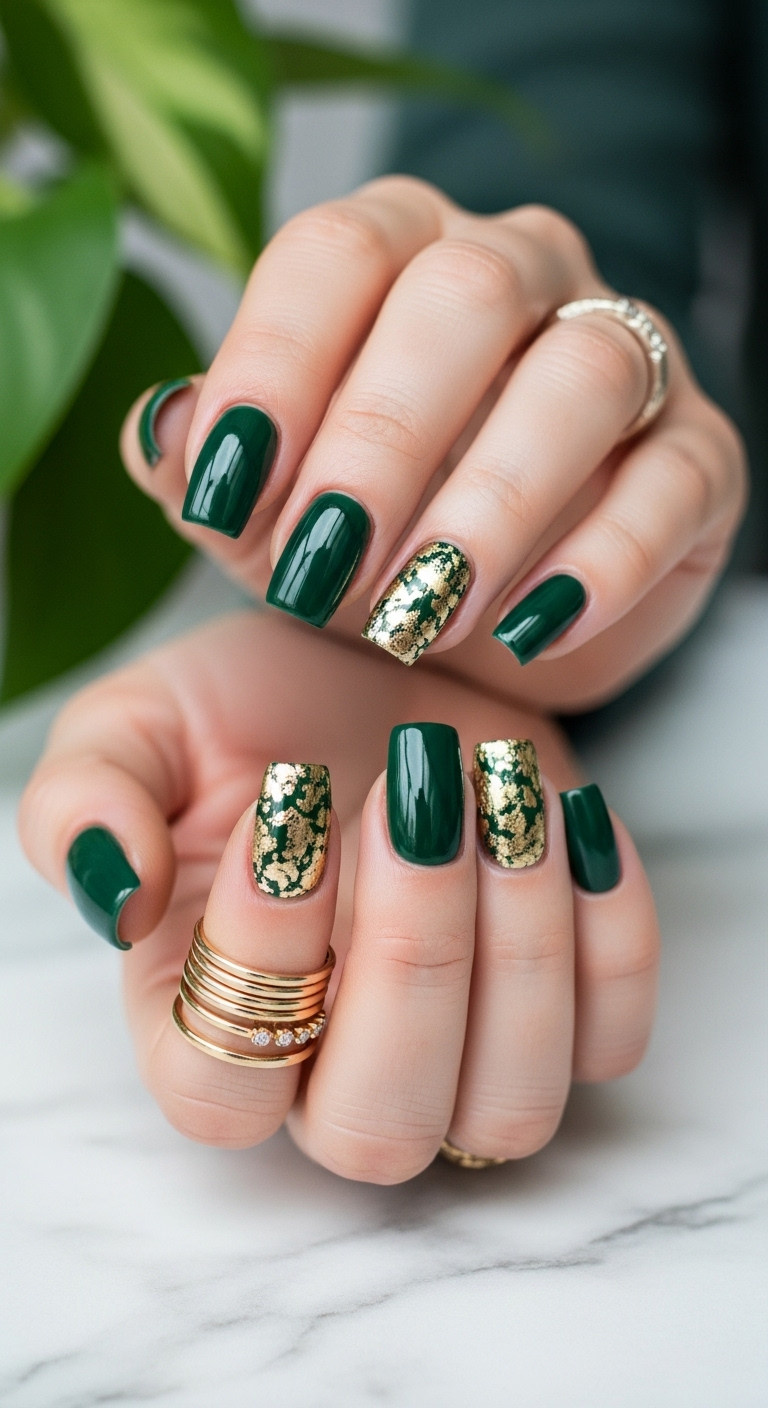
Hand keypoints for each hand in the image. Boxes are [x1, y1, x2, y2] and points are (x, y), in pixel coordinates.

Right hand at [20, 612, 657, 1178]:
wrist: (383, 668)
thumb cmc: (254, 709)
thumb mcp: (141, 720)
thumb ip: (88, 799)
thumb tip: (113, 894)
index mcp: (205, 1015)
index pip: (222, 1088)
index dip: (262, 959)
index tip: (289, 801)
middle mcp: (331, 1067)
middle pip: (380, 1127)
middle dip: (413, 956)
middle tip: (412, 797)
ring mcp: (459, 1053)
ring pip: (508, 1111)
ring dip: (521, 945)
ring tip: (501, 790)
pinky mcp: (567, 1010)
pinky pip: (613, 1041)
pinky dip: (611, 929)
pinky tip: (565, 811)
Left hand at [121, 177, 745, 710]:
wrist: (482, 623)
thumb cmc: (362, 540)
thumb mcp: (262, 512)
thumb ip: (205, 466)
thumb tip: (168, 430)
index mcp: (397, 253)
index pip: (335, 252)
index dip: (274, 364)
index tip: (227, 491)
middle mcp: (518, 272)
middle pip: (465, 293)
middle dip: (383, 439)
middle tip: (322, 568)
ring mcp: (624, 352)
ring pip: (583, 377)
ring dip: (491, 506)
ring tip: (420, 616)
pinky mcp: (697, 452)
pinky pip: (674, 479)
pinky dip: (602, 564)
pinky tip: (530, 630)